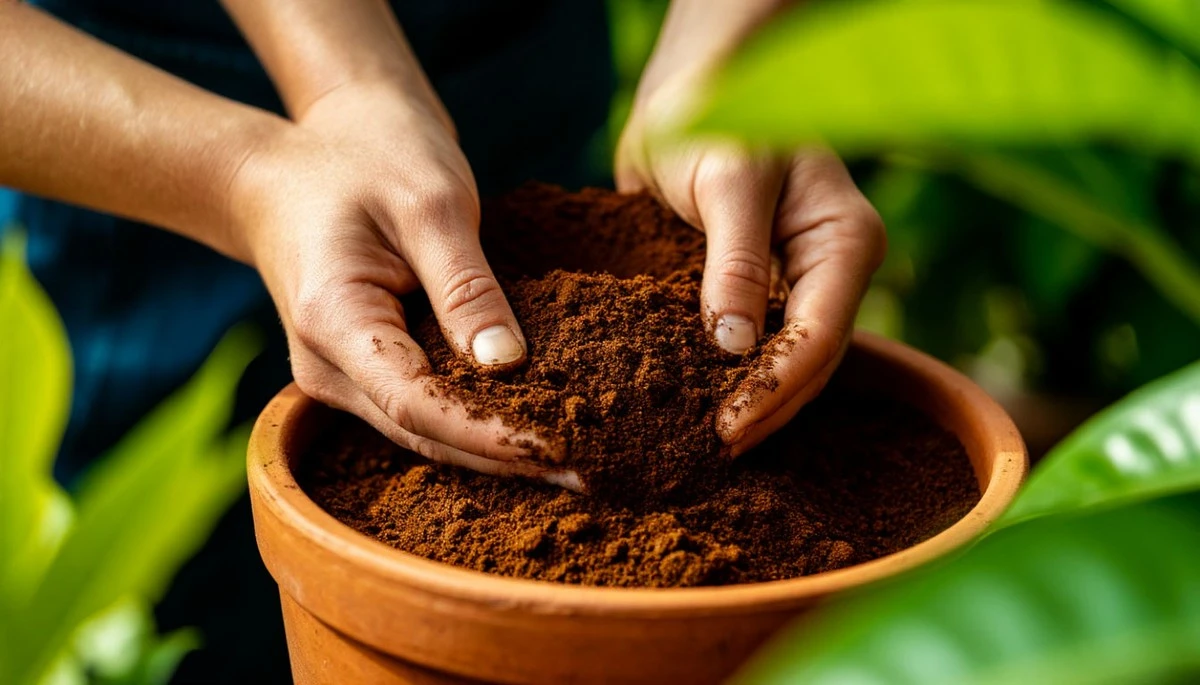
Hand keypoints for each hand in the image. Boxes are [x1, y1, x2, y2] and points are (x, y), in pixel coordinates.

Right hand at [231, 81, 579, 489]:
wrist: (292, 158)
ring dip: (493, 447)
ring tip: (571, 462)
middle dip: (504, 457)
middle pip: (421, 433)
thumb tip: (508, 361)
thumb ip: (466, 286)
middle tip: (590, 473)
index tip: (560, 452)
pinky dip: (475, 418)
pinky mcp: (363, 368)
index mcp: (333, 317)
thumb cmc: (364, 156)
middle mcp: (324, 363)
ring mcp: (339, 373)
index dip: (490, 436)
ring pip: (422, 430)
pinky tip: (529, 426)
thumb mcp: (429, 202)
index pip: (418, 405)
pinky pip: (421, 407)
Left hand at [616, 80, 885, 457]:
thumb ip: (733, 260)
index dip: (776, 388)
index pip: (821, 335)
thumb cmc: (716, 114)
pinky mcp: (758, 289)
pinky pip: (755, 345)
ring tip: (704, 446)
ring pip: (788, 362)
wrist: (688, 95)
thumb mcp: (728, 179)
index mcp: (844, 241)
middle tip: (713, 452)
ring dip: (753, 403)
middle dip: (767, 409)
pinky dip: (730, 379)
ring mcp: (796, 283)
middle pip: (812, 362)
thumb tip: (733, 347)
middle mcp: (830, 270)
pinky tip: (695, 407)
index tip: (726, 428)